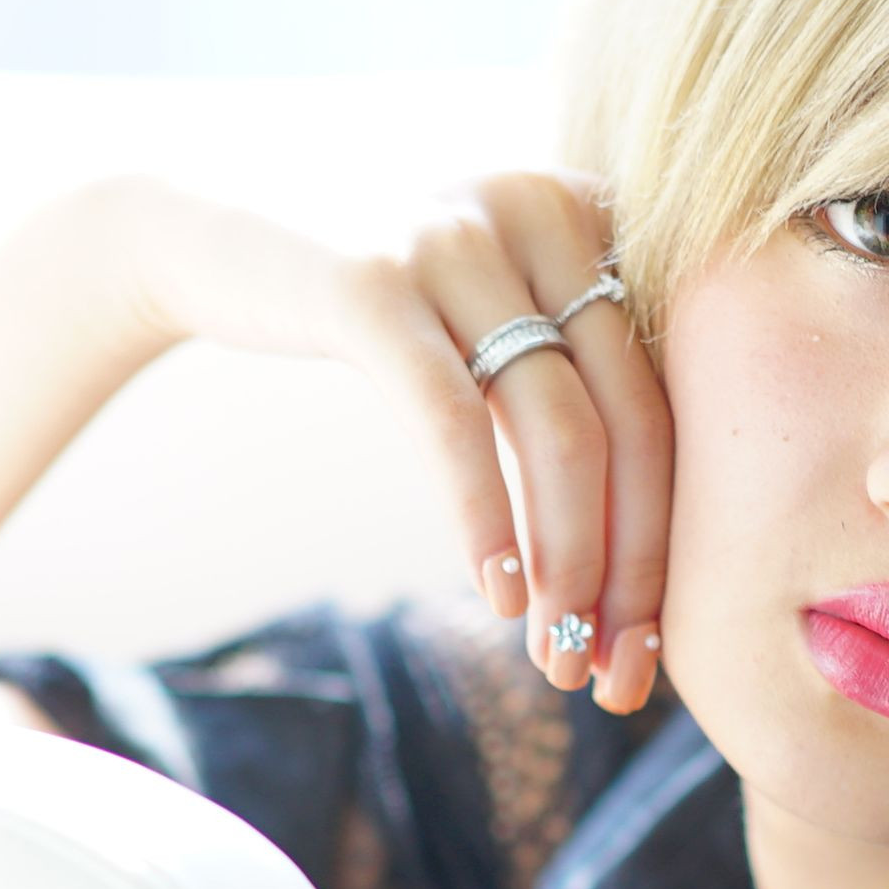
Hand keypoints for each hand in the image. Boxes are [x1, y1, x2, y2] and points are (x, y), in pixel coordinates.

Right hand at [124, 174, 671, 714]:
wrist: (214, 243)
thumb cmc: (380, 315)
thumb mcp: (494, 329)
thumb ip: (576, 393)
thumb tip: (649, 576)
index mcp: (596, 216)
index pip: (668, 398)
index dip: (674, 537)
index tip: (652, 652)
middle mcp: (543, 209)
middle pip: (631, 422)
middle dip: (630, 571)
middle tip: (612, 679)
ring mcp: (458, 237)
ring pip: (560, 430)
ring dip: (568, 563)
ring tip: (555, 655)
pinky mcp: (372, 282)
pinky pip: (454, 422)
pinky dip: (484, 518)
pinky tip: (497, 594)